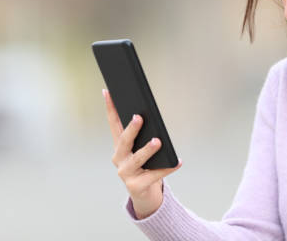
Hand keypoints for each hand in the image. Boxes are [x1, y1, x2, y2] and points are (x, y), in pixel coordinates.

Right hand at [103, 88, 182, 218]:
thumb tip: (150, 116)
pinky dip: (167, 168)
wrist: (144, 194)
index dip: (110, 108)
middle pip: (124, 141)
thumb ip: (143, 135)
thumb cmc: (145, 166)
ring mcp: (126, 173)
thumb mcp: (141, 148)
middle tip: (139, 117)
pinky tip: (178, 162)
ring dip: (147, 149)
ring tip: (158, 141)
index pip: (113, 124)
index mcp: (119, 146)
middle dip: (131, 129)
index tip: (108, 92)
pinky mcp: (136, 186)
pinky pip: (154, 175)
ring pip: (137, 159)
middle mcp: (119, 158)